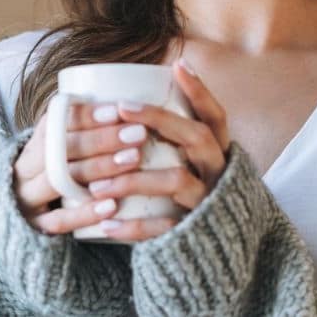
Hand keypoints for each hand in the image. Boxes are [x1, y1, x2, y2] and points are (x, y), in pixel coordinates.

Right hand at [12, 100, 150, 234]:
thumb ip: (91, 125)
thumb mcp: (65, 144)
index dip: (87, 115)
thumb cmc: (60, 168)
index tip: (119, 110)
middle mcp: (27, 166)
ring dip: (99, 168)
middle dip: (102, 139)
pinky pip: (59, 220)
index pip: (57, 120)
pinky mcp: (34, 227)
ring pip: (61, 179)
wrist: (19, 214)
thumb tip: (135, 94)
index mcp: (36, 140)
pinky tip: (112, 205)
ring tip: (133, 159)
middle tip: (138, 134)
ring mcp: (28, 197)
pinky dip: (85, 212)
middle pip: (62, 148)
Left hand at [86, 58, 229, 241]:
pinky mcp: (193, 233)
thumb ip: (177, 134)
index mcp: (219, 149)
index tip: (177, 64)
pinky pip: (163, 228)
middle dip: (160, 119)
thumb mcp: (194, 160)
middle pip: (197, 137)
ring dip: (134, 177)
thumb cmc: (193, 190)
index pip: (216, 114)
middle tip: (122, 108)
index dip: (200, 89)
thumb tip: (149, 85)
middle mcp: (218, 171)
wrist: (214, 252)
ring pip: (177, 181)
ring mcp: (208, 202)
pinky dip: (133, 227)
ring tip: (97, 183)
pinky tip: (106, 223)